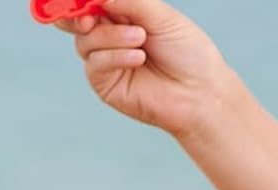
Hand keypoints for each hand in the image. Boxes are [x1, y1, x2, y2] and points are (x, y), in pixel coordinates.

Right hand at [58, 0, 233, 140]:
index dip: (81, 0)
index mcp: (124, 15)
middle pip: (78, 21)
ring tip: (141, 39)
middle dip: (78, 16)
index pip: (92, 3)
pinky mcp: (106, 86)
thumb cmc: (187, 53)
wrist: (199, 92)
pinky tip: (137, 58)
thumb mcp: (159, 14)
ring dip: (112, 36)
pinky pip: (95, 64)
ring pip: (85, 41)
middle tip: (89, 17)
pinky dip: (114, 56)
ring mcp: (107, 62)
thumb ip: (128, 0)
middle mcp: (111, 37)